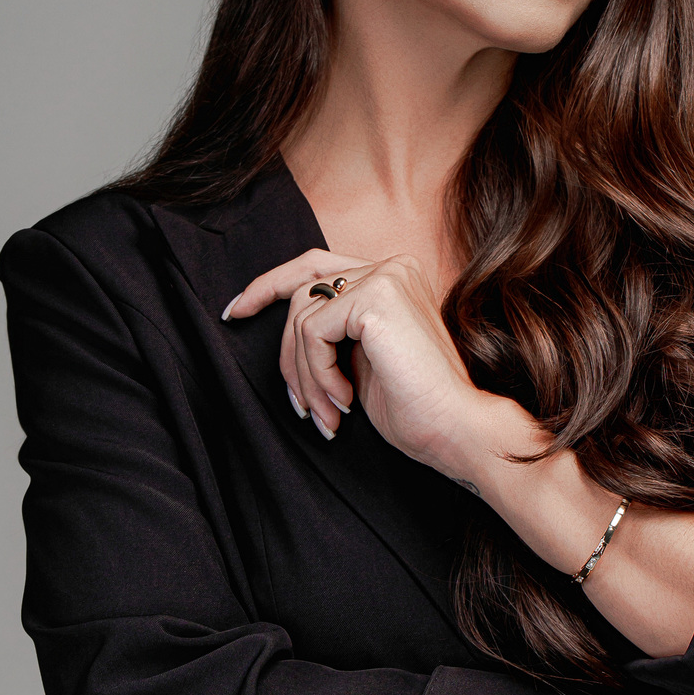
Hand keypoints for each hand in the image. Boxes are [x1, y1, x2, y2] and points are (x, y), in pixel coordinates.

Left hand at [223, 248, 487, 470]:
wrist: (458, 429)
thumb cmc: (417, 407)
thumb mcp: (362, 360)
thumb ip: (333, 333)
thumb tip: (286, 335)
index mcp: (392, 276)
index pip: (316, 266)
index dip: (269, 284)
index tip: (235, 312)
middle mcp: (391, 265)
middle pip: (302, 289)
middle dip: (284, 350)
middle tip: (295, 404)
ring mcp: (385, 276)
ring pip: (301, 317)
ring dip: (304, 376)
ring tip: (327, 414)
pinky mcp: (375, 298)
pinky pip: (312, 333)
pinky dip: (316, 375)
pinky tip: (343, 401)